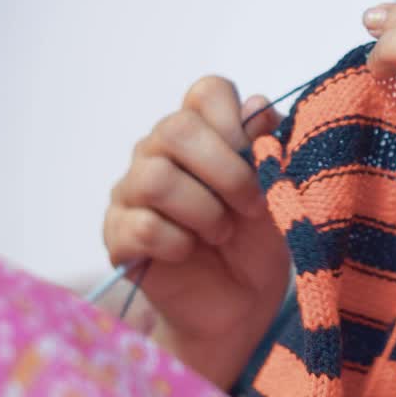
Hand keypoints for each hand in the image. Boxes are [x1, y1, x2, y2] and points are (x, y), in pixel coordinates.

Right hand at [103, 76, 290, 387]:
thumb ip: (269, 149)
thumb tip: (258, 105)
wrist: (241, 304)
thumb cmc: (257, 242)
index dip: (234, 118)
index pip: (206, 92)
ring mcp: (132, 192)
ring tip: (222, 232)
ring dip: (203, 210)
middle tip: (250, 205)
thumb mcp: (277, 195)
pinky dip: (178, 243)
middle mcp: (159, 153)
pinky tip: (190, 252)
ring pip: (155, 178)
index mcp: (201, 134)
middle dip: (225, 170)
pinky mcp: (118, 235)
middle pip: (174, 129)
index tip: (256, 155)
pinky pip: (142, 226)